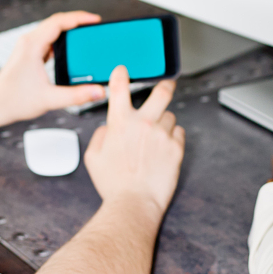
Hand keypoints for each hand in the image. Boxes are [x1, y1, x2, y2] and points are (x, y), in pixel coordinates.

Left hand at [0, 11, 105, 123]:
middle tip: (95, 26)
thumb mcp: (50, 99)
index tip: (95, 20)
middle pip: (56, 22)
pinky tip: (71, 49)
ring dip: (69, 29)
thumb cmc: (14, 100)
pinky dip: (62, 39)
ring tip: (86, 34)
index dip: (79, 18)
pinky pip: (48, 39)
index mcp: (32, 45)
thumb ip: (77, 96)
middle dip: (77, 21)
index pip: (59, 22)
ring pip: (51, 29)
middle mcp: (29, 42)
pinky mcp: (29, 53)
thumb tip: (98, 91)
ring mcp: (27, 46)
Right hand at [84, 66, 184, 216]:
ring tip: (155, 141)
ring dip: (164, 124)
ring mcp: (162, 134)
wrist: (134, 203)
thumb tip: (109, 128)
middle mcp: (143, 123)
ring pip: (170, 117)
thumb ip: (100, 136)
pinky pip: (179, 133)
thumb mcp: (93, 158)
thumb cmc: (113, 184)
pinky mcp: (176, 147)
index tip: (123, 70)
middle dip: (165, 85)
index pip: (119, 89)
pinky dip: (173, 138)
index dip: (120, 75)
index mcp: (120, 123)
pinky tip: (163, 150)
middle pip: (161, 92)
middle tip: (167, 84)